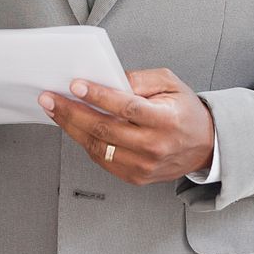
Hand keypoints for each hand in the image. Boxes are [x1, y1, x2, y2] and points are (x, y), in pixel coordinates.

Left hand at [38, 67, 215, 185]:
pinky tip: (73, 127)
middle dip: (72, 112)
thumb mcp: (170, 84)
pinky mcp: (135, 176)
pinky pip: (101, 160)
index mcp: (166, 121)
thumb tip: (109, 77)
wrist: (204, 146)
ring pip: (97, 147)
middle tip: (50, 98)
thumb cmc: (184, 112)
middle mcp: (154, 146)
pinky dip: (84, 142)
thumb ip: (140, 79)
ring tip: (54, 110)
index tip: (76, 85)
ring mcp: (144, 166)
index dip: (99, 96)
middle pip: (105, 130)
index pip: (127, 108)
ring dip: (71, 127)